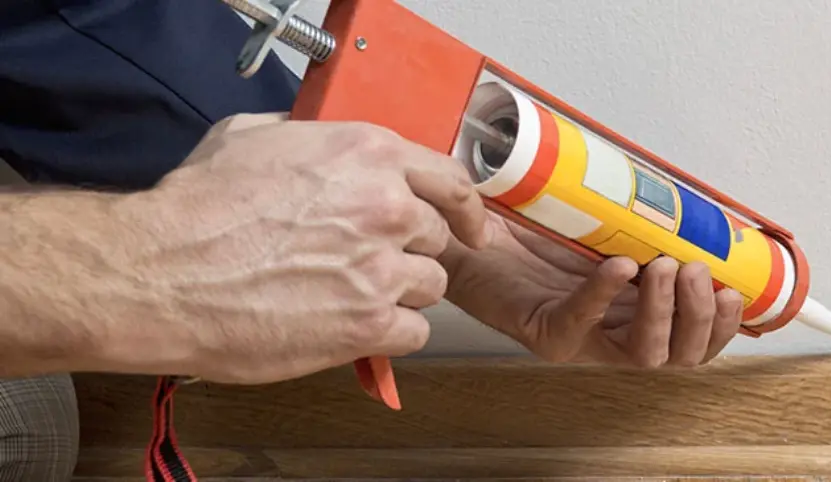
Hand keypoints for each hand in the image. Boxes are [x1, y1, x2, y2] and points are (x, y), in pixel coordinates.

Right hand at [96, 113, 490, 383]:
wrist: (162, 273)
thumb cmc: (197, 208)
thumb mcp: (252, 136)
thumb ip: (308, 137)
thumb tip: (320, 143)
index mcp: (368, 154)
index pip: (452, 179)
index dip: (464, 207)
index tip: (470, 225)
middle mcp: (386, 207)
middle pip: (437, 237)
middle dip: (409, 251)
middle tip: (369, 262)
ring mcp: (382, 267)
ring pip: (430, 286)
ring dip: (400, 293)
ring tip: (350, 295)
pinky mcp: (369, 324)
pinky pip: (414, 331)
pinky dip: (389, 333)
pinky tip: (352, 327)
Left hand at [444, 214, 742, 367]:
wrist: (470, 232)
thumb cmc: (533, 229)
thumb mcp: (605, 224)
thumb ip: (645, 223)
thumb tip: (695, 199)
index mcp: (635, 314)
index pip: (694, 341)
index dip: (722, 325)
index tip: (737, 290)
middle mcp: (612, 335)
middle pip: (679, 356)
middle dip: (701, 318)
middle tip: (700, 274)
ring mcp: (579, 340)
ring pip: (642, 354)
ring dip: (664, 313)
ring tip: (667, 270)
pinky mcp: (543, 334)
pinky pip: (581, 323)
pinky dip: (605, 295)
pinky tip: (619, 267)